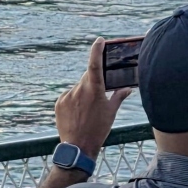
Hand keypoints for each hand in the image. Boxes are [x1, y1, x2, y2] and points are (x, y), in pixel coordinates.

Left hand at [54, 38, 135, 158]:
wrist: (78, 147)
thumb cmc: (98, 130)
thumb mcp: (111, 112)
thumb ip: (119, 97)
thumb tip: (128, 88)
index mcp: (94, 90)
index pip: (95, 64)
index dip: (97, 50)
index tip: (99, 41)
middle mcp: (79, 89)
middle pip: (87, 78)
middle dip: (93, 83)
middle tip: (98, 97)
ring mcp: (67, 96)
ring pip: (78, 88)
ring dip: (83, 93)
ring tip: (87, 112)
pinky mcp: (59, 102)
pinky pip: (68, 96)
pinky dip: (74, 101)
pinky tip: (78, 114)